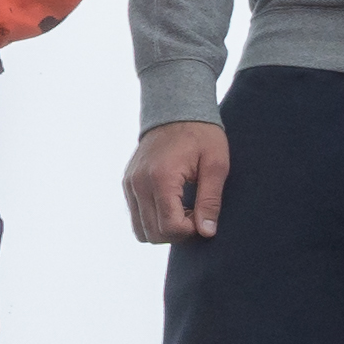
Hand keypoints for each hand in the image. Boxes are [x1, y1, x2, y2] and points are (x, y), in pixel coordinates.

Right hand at [127, 118, 229, 244]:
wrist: (176, 109)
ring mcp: (130, 184)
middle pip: (153, 234)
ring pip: (141, 231)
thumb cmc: (201, 135)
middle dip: (178, 233)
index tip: (203, 216)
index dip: (191, 231)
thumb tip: (207, 232)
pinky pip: (137, 217)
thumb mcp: (216, 165)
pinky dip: (154, 219)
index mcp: (161, 178)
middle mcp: (138, 183)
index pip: (170, 227)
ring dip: (164, 229)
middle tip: (196, 214)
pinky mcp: (128, 184)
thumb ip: (210, 200)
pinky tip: (174, 204)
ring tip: (185, 210)